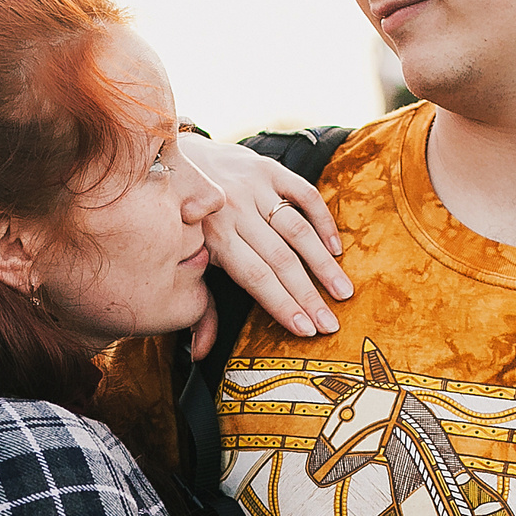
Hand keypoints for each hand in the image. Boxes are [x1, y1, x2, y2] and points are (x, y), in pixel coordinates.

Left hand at [173, 133, 351, 357]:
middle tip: (331, 323)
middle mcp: (234, 211)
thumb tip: (199, 354)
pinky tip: (336, 248)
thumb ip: (199, 306)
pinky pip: (304, 194)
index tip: (306, 330)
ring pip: (297, 230)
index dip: (282, 304)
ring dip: (323, 264)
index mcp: (213, 238)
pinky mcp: (267, 167)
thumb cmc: (181, 223)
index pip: (255, 278)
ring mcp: (253, 186)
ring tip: (343, 292)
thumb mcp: (184, 263)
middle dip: (308, 295)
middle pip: (280, 260)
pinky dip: (323, 221)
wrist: (172, 160)